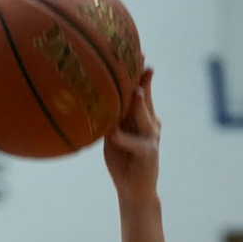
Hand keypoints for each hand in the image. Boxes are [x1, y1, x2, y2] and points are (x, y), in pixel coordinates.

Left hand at [103, 67, 160, 209]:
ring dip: (141, 105)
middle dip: (144, 79)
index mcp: (140, 117)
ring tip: (137, 92)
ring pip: (145, 117)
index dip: (137, 71)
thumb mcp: (112, 135)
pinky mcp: (149, 154)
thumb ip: (108, 118)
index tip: (133, 51)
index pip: (139, 89)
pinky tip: (114, 135)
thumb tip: (90, 99)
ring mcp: (151, 137)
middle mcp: (150, 123)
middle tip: (141, 60)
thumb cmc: (121, 160)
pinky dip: (124, 139)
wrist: (133, 190)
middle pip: (146, 97)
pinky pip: (136, 144)